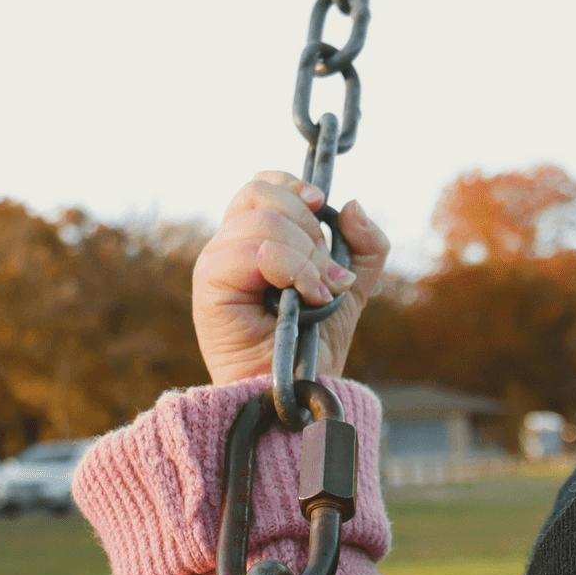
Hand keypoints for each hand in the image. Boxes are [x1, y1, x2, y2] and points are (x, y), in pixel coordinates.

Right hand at [192, 172, 390, 385]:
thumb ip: (364, 247)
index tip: (322, 207)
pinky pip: (254, 250)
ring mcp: (217, 262)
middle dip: (309, 229)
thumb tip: (352, 205)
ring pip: (263, 221)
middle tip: (327, 272)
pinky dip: (293, 270)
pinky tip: (308, 298)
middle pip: (262, 193)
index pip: (263, 185)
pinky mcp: (211, 282)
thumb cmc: (314, 345)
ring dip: (306, 256)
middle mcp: (230, 245)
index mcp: (255, 239)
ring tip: (320, 294)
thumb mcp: (352, 288)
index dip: (294, 187)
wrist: (298, 389)